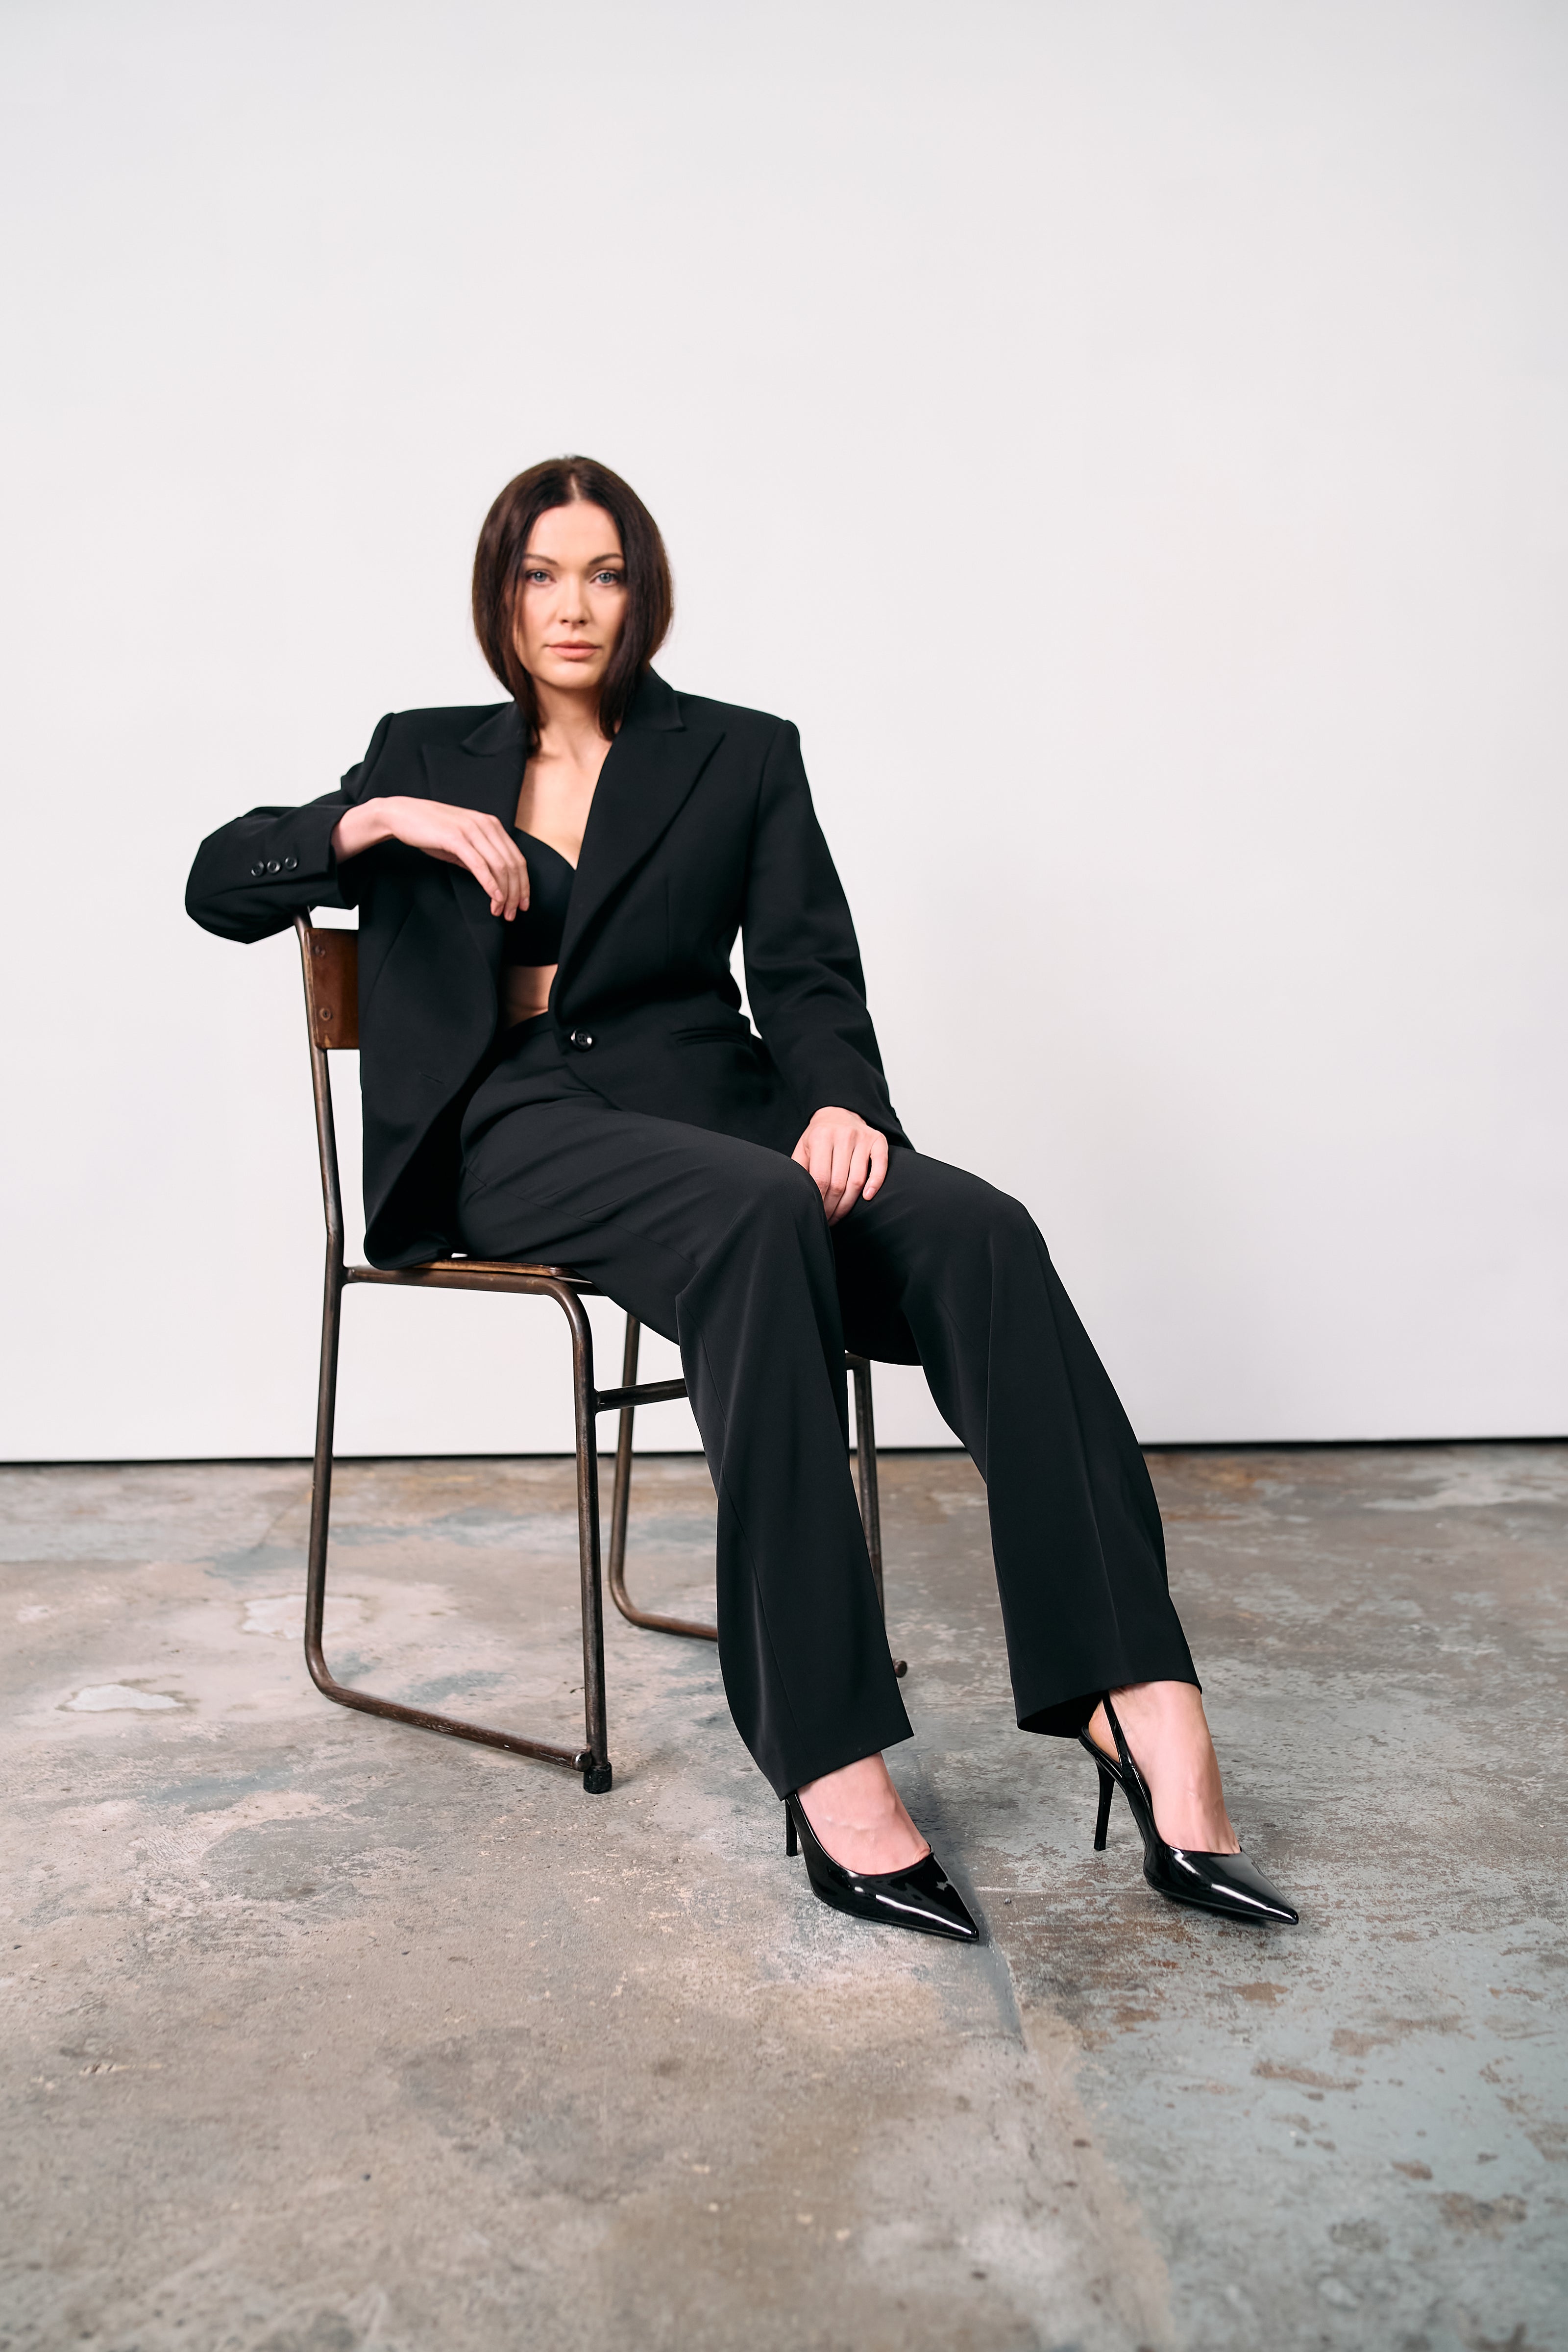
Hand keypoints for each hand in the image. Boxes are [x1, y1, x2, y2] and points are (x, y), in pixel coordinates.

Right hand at [330, 797, 529, 918]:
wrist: (401, 815)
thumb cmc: (430, 830)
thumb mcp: (461, 843)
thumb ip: (478, 857)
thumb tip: (493, 880)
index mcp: (491, 824)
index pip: (517, 858)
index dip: (523, 884)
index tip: (522, 904)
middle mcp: (486, 825)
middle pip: (513, 865)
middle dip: (516, 893)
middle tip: (513, 914)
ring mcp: (472, 830)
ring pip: (500, 866)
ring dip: (504, 893)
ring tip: (502, 912)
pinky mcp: (457, 838)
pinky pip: (480, 865)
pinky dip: (490, 884)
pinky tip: (494, 899)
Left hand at [791, 1106, 888, 1223]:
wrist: (838, 1113)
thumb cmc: (819, 1137)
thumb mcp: (803, 1148)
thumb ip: (799, 1169)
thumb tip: (796, 1196)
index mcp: (821, 1137)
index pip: (821, 1178)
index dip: (820, 1201)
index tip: (817, 1214)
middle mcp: (843, 1135)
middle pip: (839, 1182)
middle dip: (832, 1206)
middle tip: (828, 1219)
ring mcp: (862, 1137)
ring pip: (858, 1179)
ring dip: (849, 1203)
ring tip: (840, 1215)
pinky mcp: (878, 1140)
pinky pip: (880, 1165)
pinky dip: (875, 1183)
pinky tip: (867, 1197)